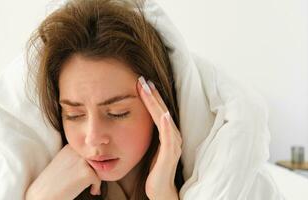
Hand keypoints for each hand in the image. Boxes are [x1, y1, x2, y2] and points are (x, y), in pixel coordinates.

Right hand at [26, 145, 101, 199]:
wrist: (43, 194)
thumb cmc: (51, 181)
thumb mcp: (63, 162)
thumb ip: (75, 158)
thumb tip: (94, 161)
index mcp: (70, 147)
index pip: (87, 152)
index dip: (90, 163)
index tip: (86, 173)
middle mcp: (77, 151)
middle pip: (95, 159)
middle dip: (95, 170)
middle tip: (90, 181)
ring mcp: (83, 162)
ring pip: (99, 168)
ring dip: (96, 179)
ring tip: (91, 187)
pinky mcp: (87, 173)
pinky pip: (98, 180)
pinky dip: (96, 187)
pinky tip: (91, 192)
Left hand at [137, 76, 181, 199]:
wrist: (160, 190)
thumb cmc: (154, 170)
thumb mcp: (148, 147)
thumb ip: (146, 134)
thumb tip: (134, 120)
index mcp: (167, 133)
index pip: (157, 110)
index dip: (150, 96)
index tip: (140, 82)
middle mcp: (173, 135)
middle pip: (162, 109)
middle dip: (152, 94)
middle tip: (143, 78)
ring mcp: (173, 144)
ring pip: (165, 118)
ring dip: (157, 103)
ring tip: (149, 89)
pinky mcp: (170, 154)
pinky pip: (169, 137)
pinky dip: (166, 124)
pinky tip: (163, 114)